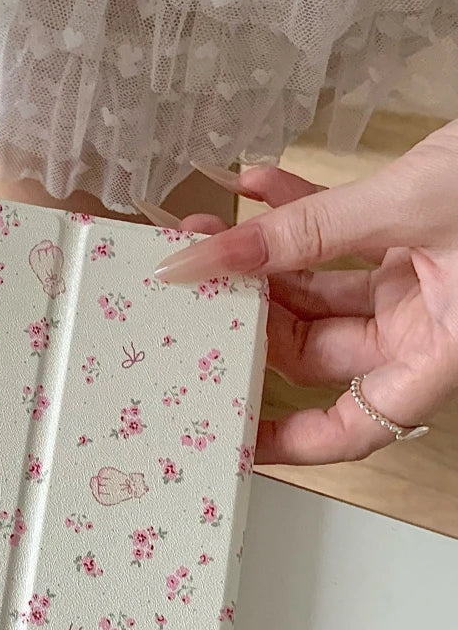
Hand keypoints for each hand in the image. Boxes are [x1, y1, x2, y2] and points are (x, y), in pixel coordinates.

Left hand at [148, 120, 457, 464]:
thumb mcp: (409, 206)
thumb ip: (306, 233)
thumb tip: (210, 257)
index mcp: (437, 355)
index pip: (348, 430)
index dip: (283, 441)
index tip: (225, 433)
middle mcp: (424, 330)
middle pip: (312, 350)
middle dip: (250, 315)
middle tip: (195, 290)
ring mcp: (419, 284)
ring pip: (317, 289)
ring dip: (261, 256)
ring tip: (207, 230)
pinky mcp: (414, 240)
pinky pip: (340, 238)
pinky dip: (299, 213)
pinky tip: (258, 188)